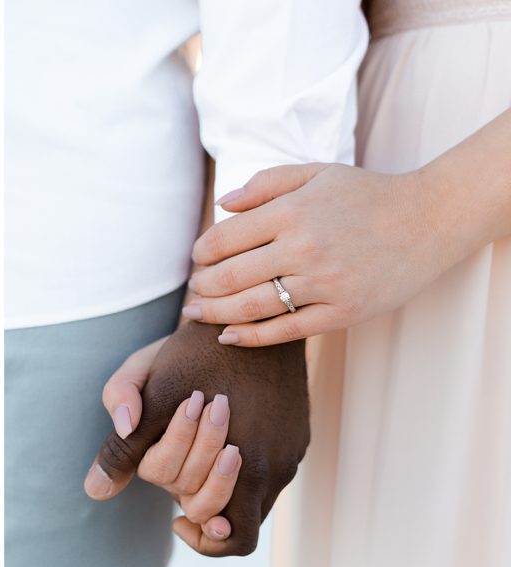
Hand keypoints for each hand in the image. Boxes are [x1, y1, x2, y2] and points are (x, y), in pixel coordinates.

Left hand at [84, 320, 309, 555]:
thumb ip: (120, 443)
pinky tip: (221, 449)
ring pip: (259, 507)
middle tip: (182, 497)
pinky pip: (274, 479)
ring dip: (225, 494)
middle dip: (202, 504)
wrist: (250, 313)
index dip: (194, 530)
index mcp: (234, 460)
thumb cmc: (192, 349)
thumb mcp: (145, 385)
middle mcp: (271, 466)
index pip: (210, 520)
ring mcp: (290, 455)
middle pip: (236, 521)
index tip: (174, 519)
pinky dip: (246, 477)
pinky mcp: (300, 440)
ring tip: (197, 472)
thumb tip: (95, 492)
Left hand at [184, 162, 458, 345]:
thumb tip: (221, 204)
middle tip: (193, 292)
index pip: (224, 239)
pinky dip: (250, 337)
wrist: (429, 220)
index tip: (197, 259)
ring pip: (251, 307)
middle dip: (202, 288)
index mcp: (293, 211)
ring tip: (197, 314)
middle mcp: (305, 248)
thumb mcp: (316, 173)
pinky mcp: (341, 313)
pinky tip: (228, 337)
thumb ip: (265, 184)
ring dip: (216, 314)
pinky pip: (284, 331)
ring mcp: (324, 284)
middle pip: (230, 277)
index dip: (201, 253)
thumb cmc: (367, 195)